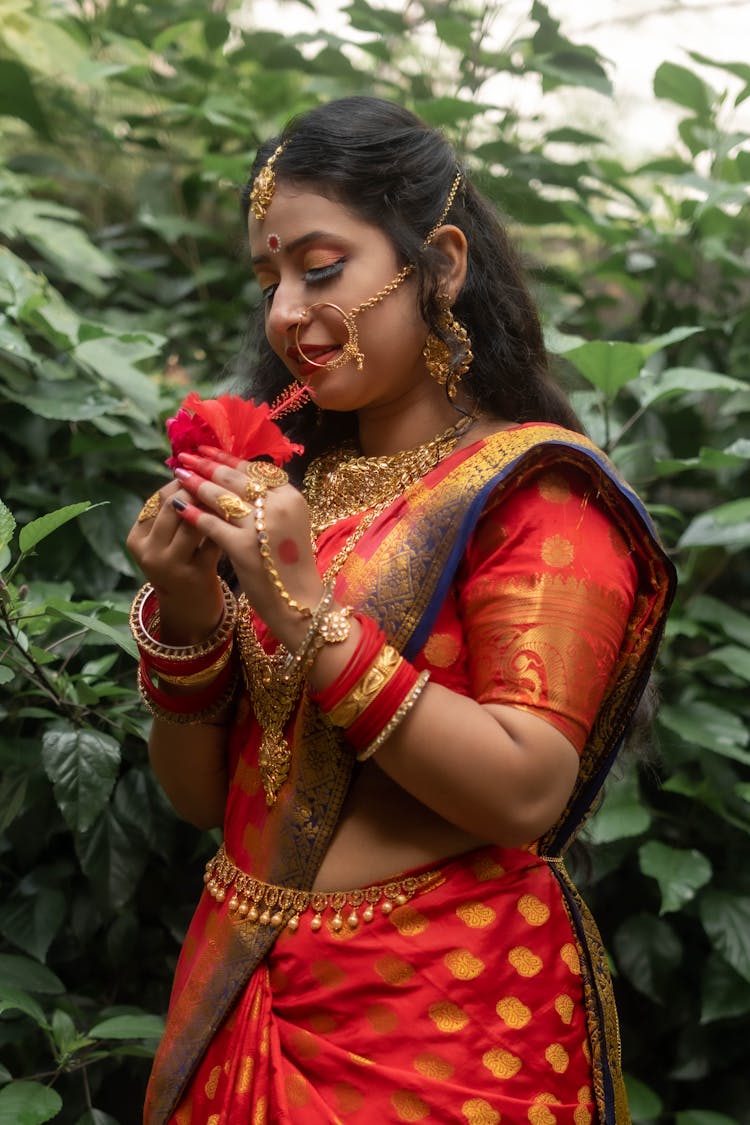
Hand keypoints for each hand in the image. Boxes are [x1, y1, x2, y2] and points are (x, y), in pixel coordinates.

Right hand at [126, 478, 224, 644]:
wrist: (189, 609)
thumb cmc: (181, 563)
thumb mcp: (167, 539)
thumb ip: (174, 509)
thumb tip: (194, 466)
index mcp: (136, 537)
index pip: (158, 498)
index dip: (182, 483)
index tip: (203, 472)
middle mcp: (148, 552)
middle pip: (173, 506)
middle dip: (198, 489)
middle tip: (221, 479)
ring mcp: (170, 565)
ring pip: (192, 523)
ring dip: (213, 506)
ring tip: (231, 495)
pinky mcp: (195, 575)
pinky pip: (213, 541)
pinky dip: (225, 527)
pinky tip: (238, 518)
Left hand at [168, 448, 323, 650]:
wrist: (300, 603)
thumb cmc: (290, 566)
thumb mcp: (287, 524)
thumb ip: (268, 502)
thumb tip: (236, 479)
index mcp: (291, 496)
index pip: (253, 469)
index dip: (226, 459)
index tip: (205, 451)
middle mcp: (278, 505)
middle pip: (235, 479)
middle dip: (206, 466)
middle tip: (185, 456)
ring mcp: (261, 525)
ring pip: (222, 498)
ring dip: (196, 484)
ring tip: (178, 475)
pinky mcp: (244, 547)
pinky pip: (212, 525)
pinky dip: (193, 515)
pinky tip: (179, 508)